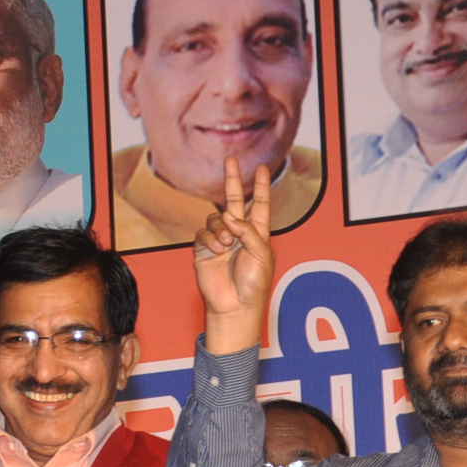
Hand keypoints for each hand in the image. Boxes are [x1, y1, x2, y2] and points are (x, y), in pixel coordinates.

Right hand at [193, 158, 274, 355]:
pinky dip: (209, 238)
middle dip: (232, 180)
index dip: (262, 187)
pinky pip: (203, 233)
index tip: (263, 168)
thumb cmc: (254, 285)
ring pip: (216, 218)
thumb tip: (229, 216)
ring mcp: (220, 241)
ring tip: (226, 243)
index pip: (260, 205)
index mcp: (258, 234)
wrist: (234, 306)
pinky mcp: (203, 250)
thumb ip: (249, 231)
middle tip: (230, 160)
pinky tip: (216, 249)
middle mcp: (239, 234)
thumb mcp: (261, 255)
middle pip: (235, 200)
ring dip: (221, 227)